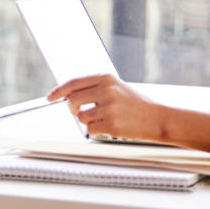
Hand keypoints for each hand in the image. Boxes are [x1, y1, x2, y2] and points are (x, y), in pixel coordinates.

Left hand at [47, 74, 162, 140]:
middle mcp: (106, 90)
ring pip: (81, 117)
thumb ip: (95, 88)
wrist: (158, 118)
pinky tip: (110, 127)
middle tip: (81, 112)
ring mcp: (109, 107)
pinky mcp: (111, 123)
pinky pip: (90, 129)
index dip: (59, 90)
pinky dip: (96, 130)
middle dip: (73, 109)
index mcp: (106, 78)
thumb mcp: (117, 87)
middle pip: (72, 101)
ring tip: (105, 119)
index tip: (51, 96)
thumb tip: (69, 95)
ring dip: (89, 121)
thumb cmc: (137, 104)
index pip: (74, 83)